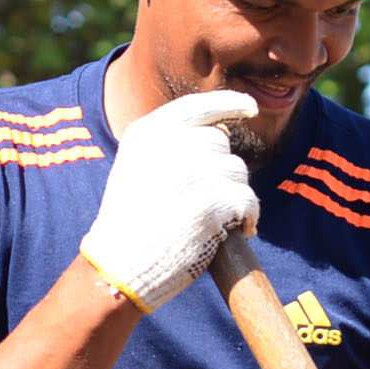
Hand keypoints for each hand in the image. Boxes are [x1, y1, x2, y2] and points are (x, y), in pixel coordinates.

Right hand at [76, 89, 259, 309]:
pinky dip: (249, 217)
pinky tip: (241, 229)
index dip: (229, 104)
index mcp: (151, 131)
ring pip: (237, 172)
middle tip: (205, 199)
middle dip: (220, 169)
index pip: (200, 105)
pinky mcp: (216, 200)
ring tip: (211, 218)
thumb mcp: (136, 166)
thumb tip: (221, 134)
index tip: (249, 108)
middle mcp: (174, 143)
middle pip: (221, 143)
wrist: (120, 264)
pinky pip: (249, 201)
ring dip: (233, 195)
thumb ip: (169, 144)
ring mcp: (197, 170)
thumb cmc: (129, 223)